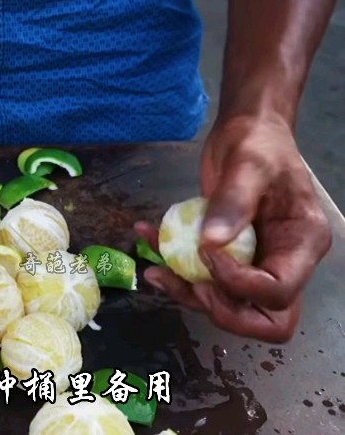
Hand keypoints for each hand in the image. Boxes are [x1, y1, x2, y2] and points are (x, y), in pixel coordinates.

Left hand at [141, 114, 330, 342]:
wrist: (246, 131)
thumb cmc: (257, 142)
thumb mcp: (248, 164)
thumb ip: (234, 202)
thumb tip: (211, 244)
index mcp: (303, 242)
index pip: (279, 291)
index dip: (240, 285)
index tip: (206, 254)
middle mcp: (286, 262)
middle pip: (266, 320)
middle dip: (223, 311)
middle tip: (187, 284)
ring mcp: (258, 263)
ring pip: (231, 307)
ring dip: (190, 294)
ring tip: (156, 269)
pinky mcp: (231, 259)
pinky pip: (206, 281)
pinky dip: (177, 272)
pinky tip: (149, 245)